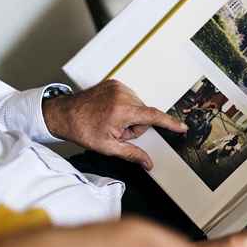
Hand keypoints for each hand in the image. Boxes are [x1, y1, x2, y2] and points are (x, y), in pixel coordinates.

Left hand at [42, 80, 186, 169]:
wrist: (64, 114)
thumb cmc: (82, 130)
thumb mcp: (108, 147)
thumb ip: (132, 154)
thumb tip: (148, 163)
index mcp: (122, 111)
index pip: (153, 117)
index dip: (169, 123)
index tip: (182, 127)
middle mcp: (122, 95)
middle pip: (143, 114)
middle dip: (135, 125)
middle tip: (116, 131)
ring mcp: (118, 87)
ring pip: (137, 106)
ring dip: (129, 116)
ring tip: (111, 121)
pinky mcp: (114, 83)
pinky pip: (129, 98)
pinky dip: (124, 107)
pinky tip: (109, 112)